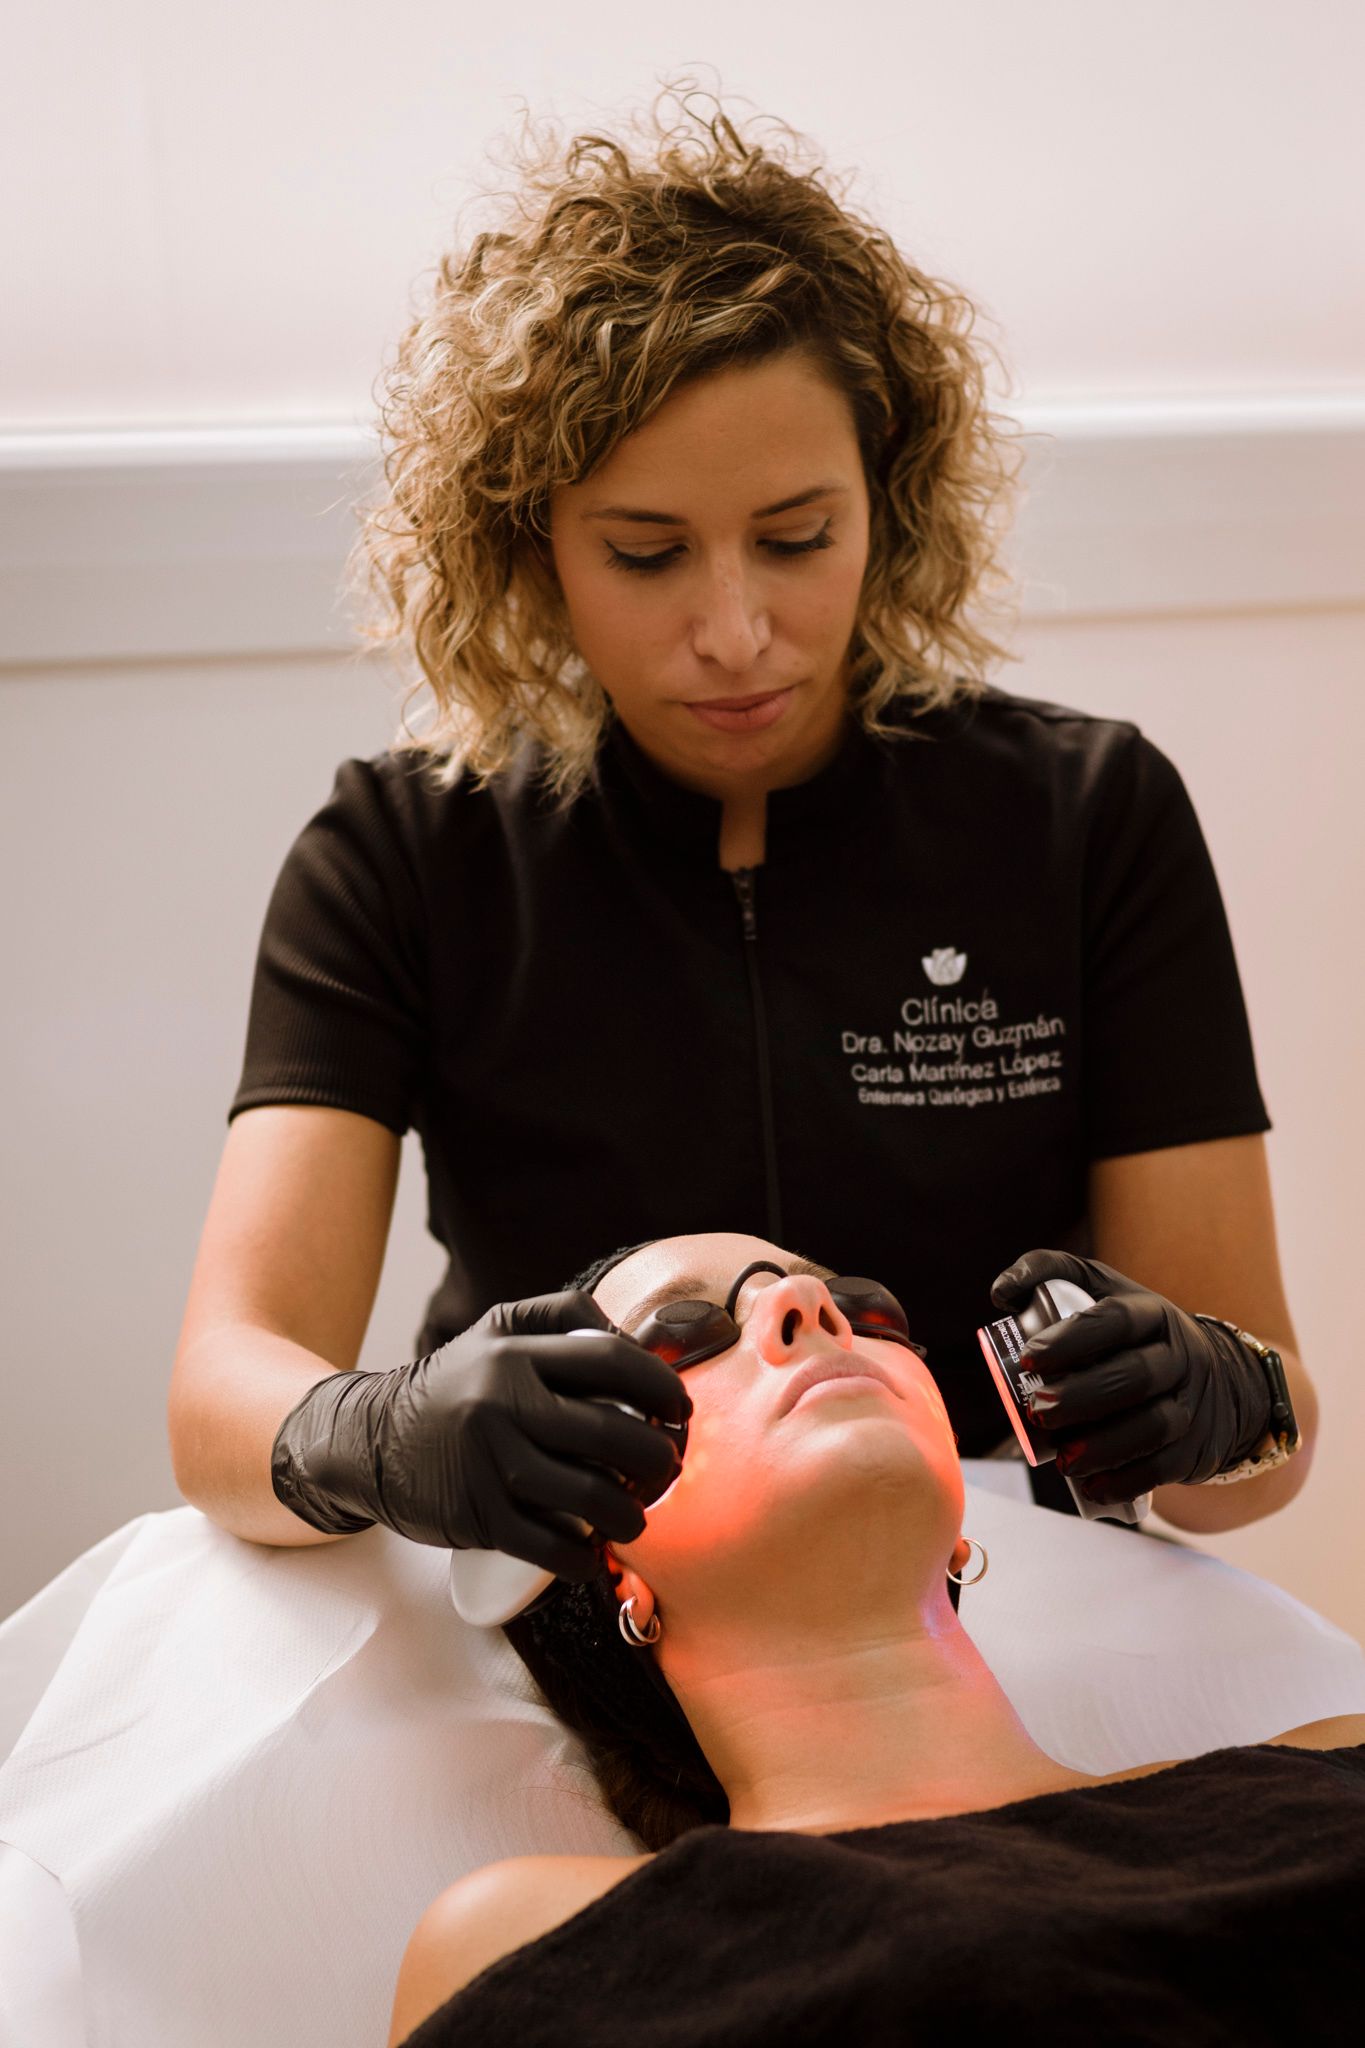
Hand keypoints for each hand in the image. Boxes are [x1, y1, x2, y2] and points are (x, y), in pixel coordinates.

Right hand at [271, 1289, 691, 1579]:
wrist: (367, 1440)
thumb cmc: (455, 1385)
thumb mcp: (498, 1331)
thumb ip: (566, 1321)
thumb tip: (643, 1343)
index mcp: (513, 1350)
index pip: (612, 1360)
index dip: (662, 1386)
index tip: (680, 1410)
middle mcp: (501, 1400)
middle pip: (613, 1432)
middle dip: (658, 1459)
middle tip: (666, 1470)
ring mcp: (489, 1461)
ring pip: (590, 1496)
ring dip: (631, 1517)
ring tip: (635, 1519)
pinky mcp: (477, 1515)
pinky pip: (550, 1546)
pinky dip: (583, 1559)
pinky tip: (593, 1556)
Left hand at [989, 1251, 1271, 1500]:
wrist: (1217, 1380)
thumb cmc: (1134, 1334)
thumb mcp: (1103, 1291)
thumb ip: (1049, 1274)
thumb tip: (1001, 1292)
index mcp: (1151, 1314)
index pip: (1115, 1320)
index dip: (1071, 1338)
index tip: (1027, 1358)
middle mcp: (1178, 1355)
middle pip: (1135, 1376)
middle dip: (1081, 1396)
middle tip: (1037, 1410)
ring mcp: (1191, 1403)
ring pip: (1154, 1424)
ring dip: (1104, 1445)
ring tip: (1061, 1459)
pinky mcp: (1194, 1446)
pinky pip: (1165, 1466)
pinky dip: (1127, 1479)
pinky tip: (1092, 1487)